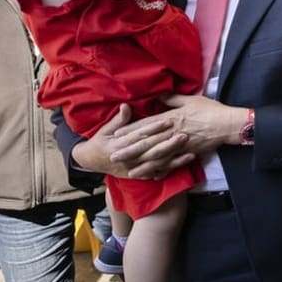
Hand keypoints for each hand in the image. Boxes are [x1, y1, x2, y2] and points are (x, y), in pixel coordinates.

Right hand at [71, 103, 192, 178]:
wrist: (90, 161)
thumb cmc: (100, 141)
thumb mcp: (105, 129)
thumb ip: (119, 119)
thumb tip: (126, 106)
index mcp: (120, 144)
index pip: (140, 135)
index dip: (155, 128)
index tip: (169, 120)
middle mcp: (128, 158)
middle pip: (151, 151)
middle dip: (169, 144)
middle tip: (185, 135)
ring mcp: (134, 169)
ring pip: (157, 164)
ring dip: (174, 159)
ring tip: (191, 152)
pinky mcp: (138, 176)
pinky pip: (156, 174)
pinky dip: (170, 170)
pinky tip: (183, 165)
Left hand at [110, 95, 242, 177]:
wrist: (227, 124)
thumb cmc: (210, 110)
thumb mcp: (191, 99)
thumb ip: (172, 99)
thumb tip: (158, 97)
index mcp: (171, 118)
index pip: (146, 125)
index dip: (130, 130)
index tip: (116, 135)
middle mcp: (172, 132)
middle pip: (147, 143)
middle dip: (129, 150)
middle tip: (114, 156)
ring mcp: (179, 145)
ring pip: (157, 157)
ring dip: (142, 164)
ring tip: (129, 171)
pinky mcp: (188, 154)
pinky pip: (172, 164)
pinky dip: (162, 171)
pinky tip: (152, 177)